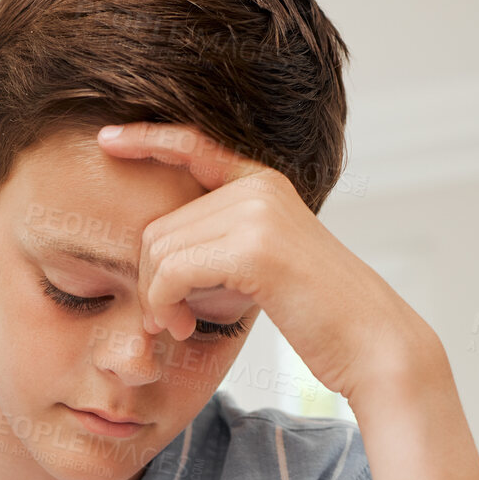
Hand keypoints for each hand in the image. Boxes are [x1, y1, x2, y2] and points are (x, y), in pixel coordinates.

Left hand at [94, 122, 442, 407]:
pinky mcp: (254, 249)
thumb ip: (218, 242)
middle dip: (151, 280)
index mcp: (263, 183)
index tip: (107, 137)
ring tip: (177, 326)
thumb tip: (154, 248)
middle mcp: (259, 187)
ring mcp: (257, 213)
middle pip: (159, 226)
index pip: (193, 146)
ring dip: (156, 299)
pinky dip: (164, 306)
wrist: (371, 342)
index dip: (147, 138)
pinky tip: (182, 327)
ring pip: (159, 251)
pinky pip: (172, 273)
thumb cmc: (314, 313)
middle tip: (165, 319)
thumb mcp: (262, 264)